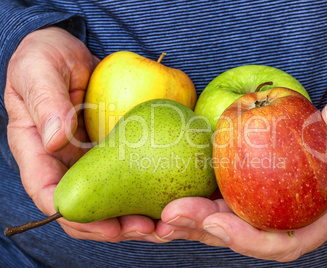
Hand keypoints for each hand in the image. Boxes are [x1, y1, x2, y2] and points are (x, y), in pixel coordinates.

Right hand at [4, 27, 160, 241]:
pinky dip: (145, 191)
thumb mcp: (38, 69)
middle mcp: (62, 162)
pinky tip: (170, 195)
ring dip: (134, 217)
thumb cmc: (46, 56)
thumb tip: (54, 140)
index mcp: (36, 150)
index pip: (49, 193)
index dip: (78, 218)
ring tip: (165, 223)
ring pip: (108, 199)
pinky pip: (127, 175)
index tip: (110, 227)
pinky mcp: (112, 150)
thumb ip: (45, 101)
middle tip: (149, 230)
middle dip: (114, 227)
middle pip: (84, 208)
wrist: (70, 49)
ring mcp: (89, 158)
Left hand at [155, 86, 326, 260]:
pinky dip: (184, 197)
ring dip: (181, 222)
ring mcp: (262, 203)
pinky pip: (212, 197)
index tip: (216, 220)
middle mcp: (284, 217)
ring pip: (216, 222)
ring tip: (145, 216)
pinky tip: (155, 192)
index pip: (281, 240)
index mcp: (317, 215)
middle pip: (236, 235)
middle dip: (198, 231)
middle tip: (164, 217)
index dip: (247, 237)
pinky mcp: (246, 186)